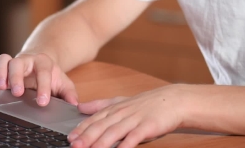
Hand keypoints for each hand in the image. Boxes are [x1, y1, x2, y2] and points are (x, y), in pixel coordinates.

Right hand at [0, 53, 77, 105]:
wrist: (40, 62)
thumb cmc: (51, 75)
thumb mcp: (63, 82)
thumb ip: (69, 93)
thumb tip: (74, 104)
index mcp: (43, 62)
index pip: (43, 71)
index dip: (43, 86)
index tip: (43, 101)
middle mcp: (26, 60)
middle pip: (18, 62)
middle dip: (17, 77)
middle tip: (18, 92)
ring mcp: (13, 63)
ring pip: (3, 61)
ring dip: (0, 74)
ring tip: (1, 88)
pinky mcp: (2, 69)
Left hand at [68, 85, 183, 147]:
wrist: (173, 100)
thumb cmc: (147, 104)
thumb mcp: (122, 101)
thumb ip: (101, 105)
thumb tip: (80, 107)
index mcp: (115, 108)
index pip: (95, 119)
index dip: (82, 129)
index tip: (70, 138)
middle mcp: (123, 113)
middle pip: (102, 126)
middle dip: (87, 137)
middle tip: (75, 146)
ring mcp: (135, 119)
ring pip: (115, 132)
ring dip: (101, 143)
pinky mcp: (148, 126)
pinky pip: (134, 137)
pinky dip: (126, 144)